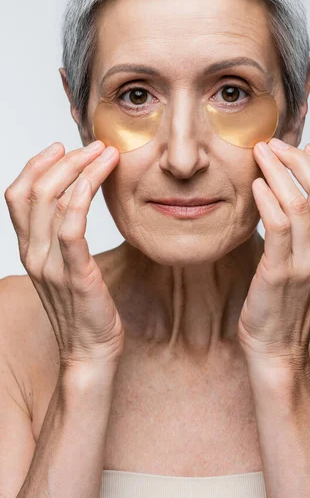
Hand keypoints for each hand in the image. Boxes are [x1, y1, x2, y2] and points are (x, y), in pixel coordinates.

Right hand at [4, 140, 123, 371]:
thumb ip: (63, 235)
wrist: (90, 351)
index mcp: (28, 249)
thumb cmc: (85, 305)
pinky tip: (98, 180)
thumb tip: (78, 199)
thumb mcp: (66, 265)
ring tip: (105, 154)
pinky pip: (71, 228)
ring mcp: (50, 265)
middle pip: (35, 191)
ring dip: (80, 170)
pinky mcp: (75, 275)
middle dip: (65, 160)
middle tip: (95, 146)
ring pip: (52, 202)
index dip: (35, 165)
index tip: (61, 147)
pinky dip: (81, 197)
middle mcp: (33, 254)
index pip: (16, 195)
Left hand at [237, 138, 309, 368]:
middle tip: (274, 145)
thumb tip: (286, 185)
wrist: (277, 346)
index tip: (309, 148)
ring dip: (278, 171)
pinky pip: (277, 225)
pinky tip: (255, 186)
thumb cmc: (286, 301)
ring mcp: (307, 264)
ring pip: (300, 202)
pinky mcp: (280, 273)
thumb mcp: (308, 262)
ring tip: (260, 155)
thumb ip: (307, 229)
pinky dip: (266, 198)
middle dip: (299, 159)